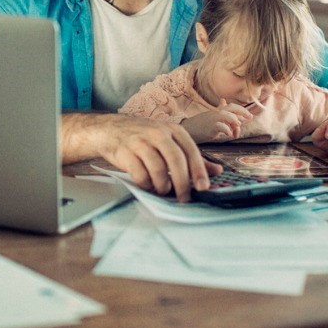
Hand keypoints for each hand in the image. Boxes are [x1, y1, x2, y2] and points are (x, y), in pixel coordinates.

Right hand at [61, 112, 221, 201]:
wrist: (110, 129)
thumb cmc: (144, 137)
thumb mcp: (170, 141)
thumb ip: (191, 157)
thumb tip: (217, 171)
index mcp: (173, 130)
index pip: (190, 151)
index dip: (199, 170)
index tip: (203, 187)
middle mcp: (157, 133)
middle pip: (175, 160)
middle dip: (182, 183)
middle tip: (184, 198)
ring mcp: (140, 141)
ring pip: (157, 169)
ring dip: (162, 185)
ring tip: (163, 190)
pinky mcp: (124, 151)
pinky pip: (139, 174)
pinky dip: (146, 184)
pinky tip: (147, 184)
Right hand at [180, 99, 256, 143]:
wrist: (187, 130)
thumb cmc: (199, 124)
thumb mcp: (210, 115)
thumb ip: (218, 110)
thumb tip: (223, 100)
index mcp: (217, 111)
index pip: (232, 106)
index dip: (242, 110)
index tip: (250, 116)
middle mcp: (217, 113)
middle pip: (233, 108)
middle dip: (243, 112)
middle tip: (250, 118)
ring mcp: (214, 119)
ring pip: (229, 116)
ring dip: (235, 124)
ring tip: (235, 132)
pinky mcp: (211, 127)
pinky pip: (222, 126)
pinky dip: (228, 130)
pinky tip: (228, 135)